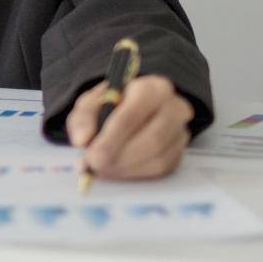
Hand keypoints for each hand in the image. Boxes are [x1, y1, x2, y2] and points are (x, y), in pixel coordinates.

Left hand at [67, 74, 194, 179]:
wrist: (131, 109)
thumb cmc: (111, 104)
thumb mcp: (91, 103)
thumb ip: (83, 118)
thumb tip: (82, 140)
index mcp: (152, 88)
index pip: (135, 113)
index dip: (113, 137)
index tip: (93, 155)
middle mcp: (174, 108)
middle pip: (153, 139)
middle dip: (120, 157)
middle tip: (96, 165)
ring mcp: (180, 132)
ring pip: (159, 157)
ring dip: (127, 168)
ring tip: (102, 169)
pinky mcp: (180, 152)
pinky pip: (162, 168)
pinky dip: (136, 173)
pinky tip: (117, 170)